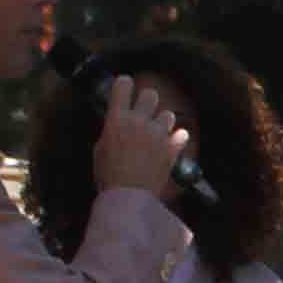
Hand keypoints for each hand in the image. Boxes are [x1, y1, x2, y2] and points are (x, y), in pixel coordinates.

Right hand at [91, 77, 185, 202]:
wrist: (128, 197)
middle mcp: (139, 121)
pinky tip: (172, 146)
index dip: (125, 85)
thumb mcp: (100, 149)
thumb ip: (111, 130)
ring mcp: (158, 134)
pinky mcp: (172, 148)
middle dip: (148, 101)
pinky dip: (178, 139)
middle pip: (151, 94)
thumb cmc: (108, 175)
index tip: (126, 89)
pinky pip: (182, 134)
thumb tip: (117, 122)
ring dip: (163, 122)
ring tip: (157, 135)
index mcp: (117, 118)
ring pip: (168, 114)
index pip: (123, 85)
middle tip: (144, 113)